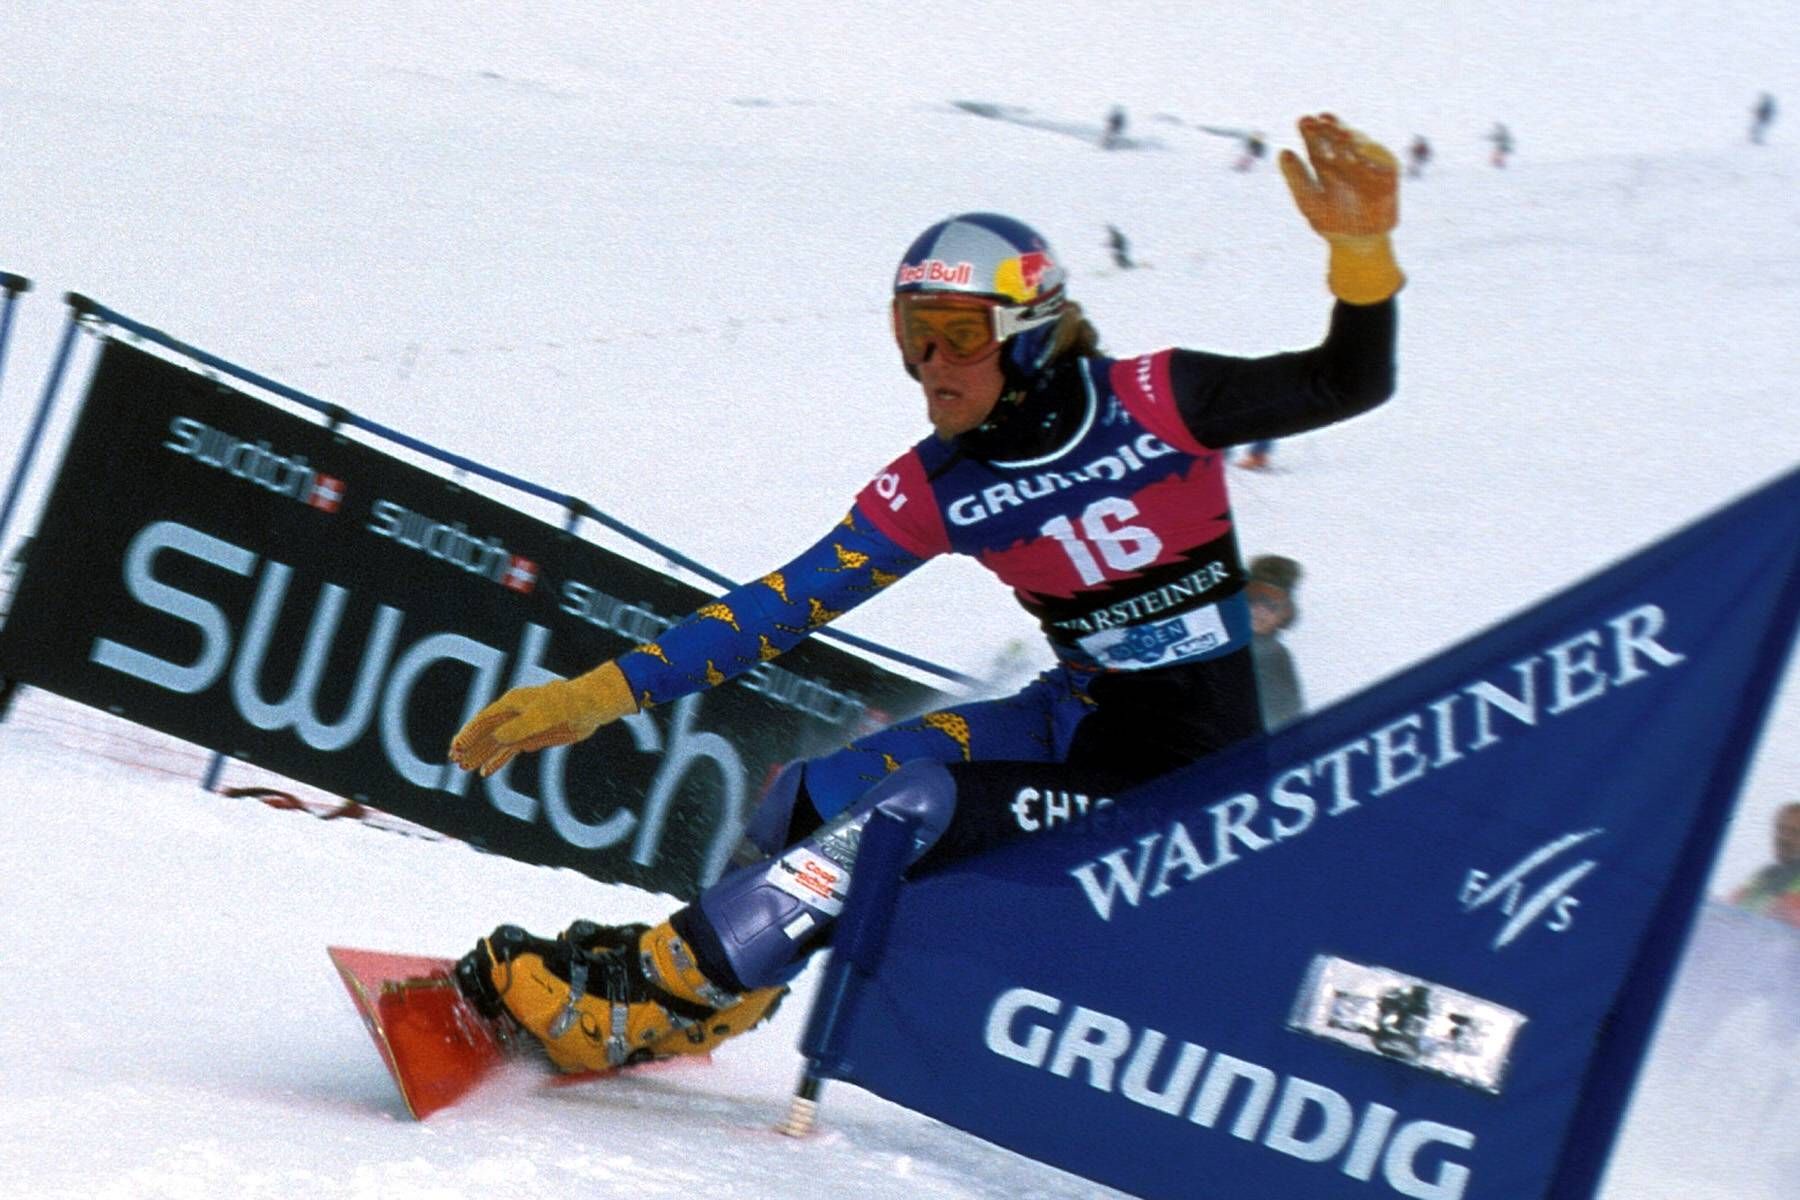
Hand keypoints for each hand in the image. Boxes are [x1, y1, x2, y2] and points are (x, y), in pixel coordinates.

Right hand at [449, 661, 636, 776]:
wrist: (589, 707)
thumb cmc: (567, 704)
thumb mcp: (544, 715)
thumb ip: (521, 726)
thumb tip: (498, 738)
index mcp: (512, 704)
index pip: (485, 720)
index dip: (470, 734)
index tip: (458, 747)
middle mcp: (513, 715)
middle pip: (485, 732)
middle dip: (470, 746)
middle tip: (454, 760)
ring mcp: (521, 727)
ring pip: (494, 743)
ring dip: (479, 755)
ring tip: (463, 768)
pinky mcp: (531, 737)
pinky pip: (508, 751)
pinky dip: (497, 761)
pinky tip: (486, 772)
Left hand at [1278, 113, 1398, 236]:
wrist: (1356, 243)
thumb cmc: (1331, 221)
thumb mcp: (1308, 200)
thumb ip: (1296, 177)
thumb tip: (1282, 152)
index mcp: (1327, 164)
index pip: (1317, 143)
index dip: (1311, 132)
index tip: (1303, 120)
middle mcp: (1348, 159)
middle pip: (1338, 139)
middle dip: (1331, 128)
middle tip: (1321, 119)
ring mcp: (1369, 164)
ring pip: (1360, 145)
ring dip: (1350, 139)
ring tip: (1339, 135)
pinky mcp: (1389, 174)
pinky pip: (1382, 160)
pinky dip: (1372, 155)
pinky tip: (1359, 150)